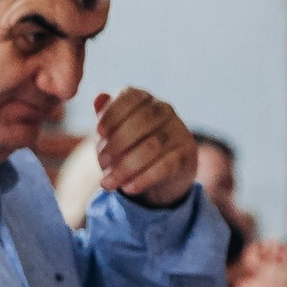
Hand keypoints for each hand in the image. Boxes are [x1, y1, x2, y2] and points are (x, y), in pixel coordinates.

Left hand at [92, 88, 197, 208]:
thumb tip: (99, 98)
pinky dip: (143, 179)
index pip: (130, 97)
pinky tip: (128, 188)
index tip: (99, 132)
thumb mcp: (113, 131)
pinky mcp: (187, 154)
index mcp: (145, 99)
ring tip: (108, 182)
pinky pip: (165, 166)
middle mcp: (165, 110)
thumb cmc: (131, 147)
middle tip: (102, 161)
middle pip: (142, 121)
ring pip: (152, 147)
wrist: (160, 175)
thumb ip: (106, 116)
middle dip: (118, 143)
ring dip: (126, 167)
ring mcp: (179, 131)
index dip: (113, 113)